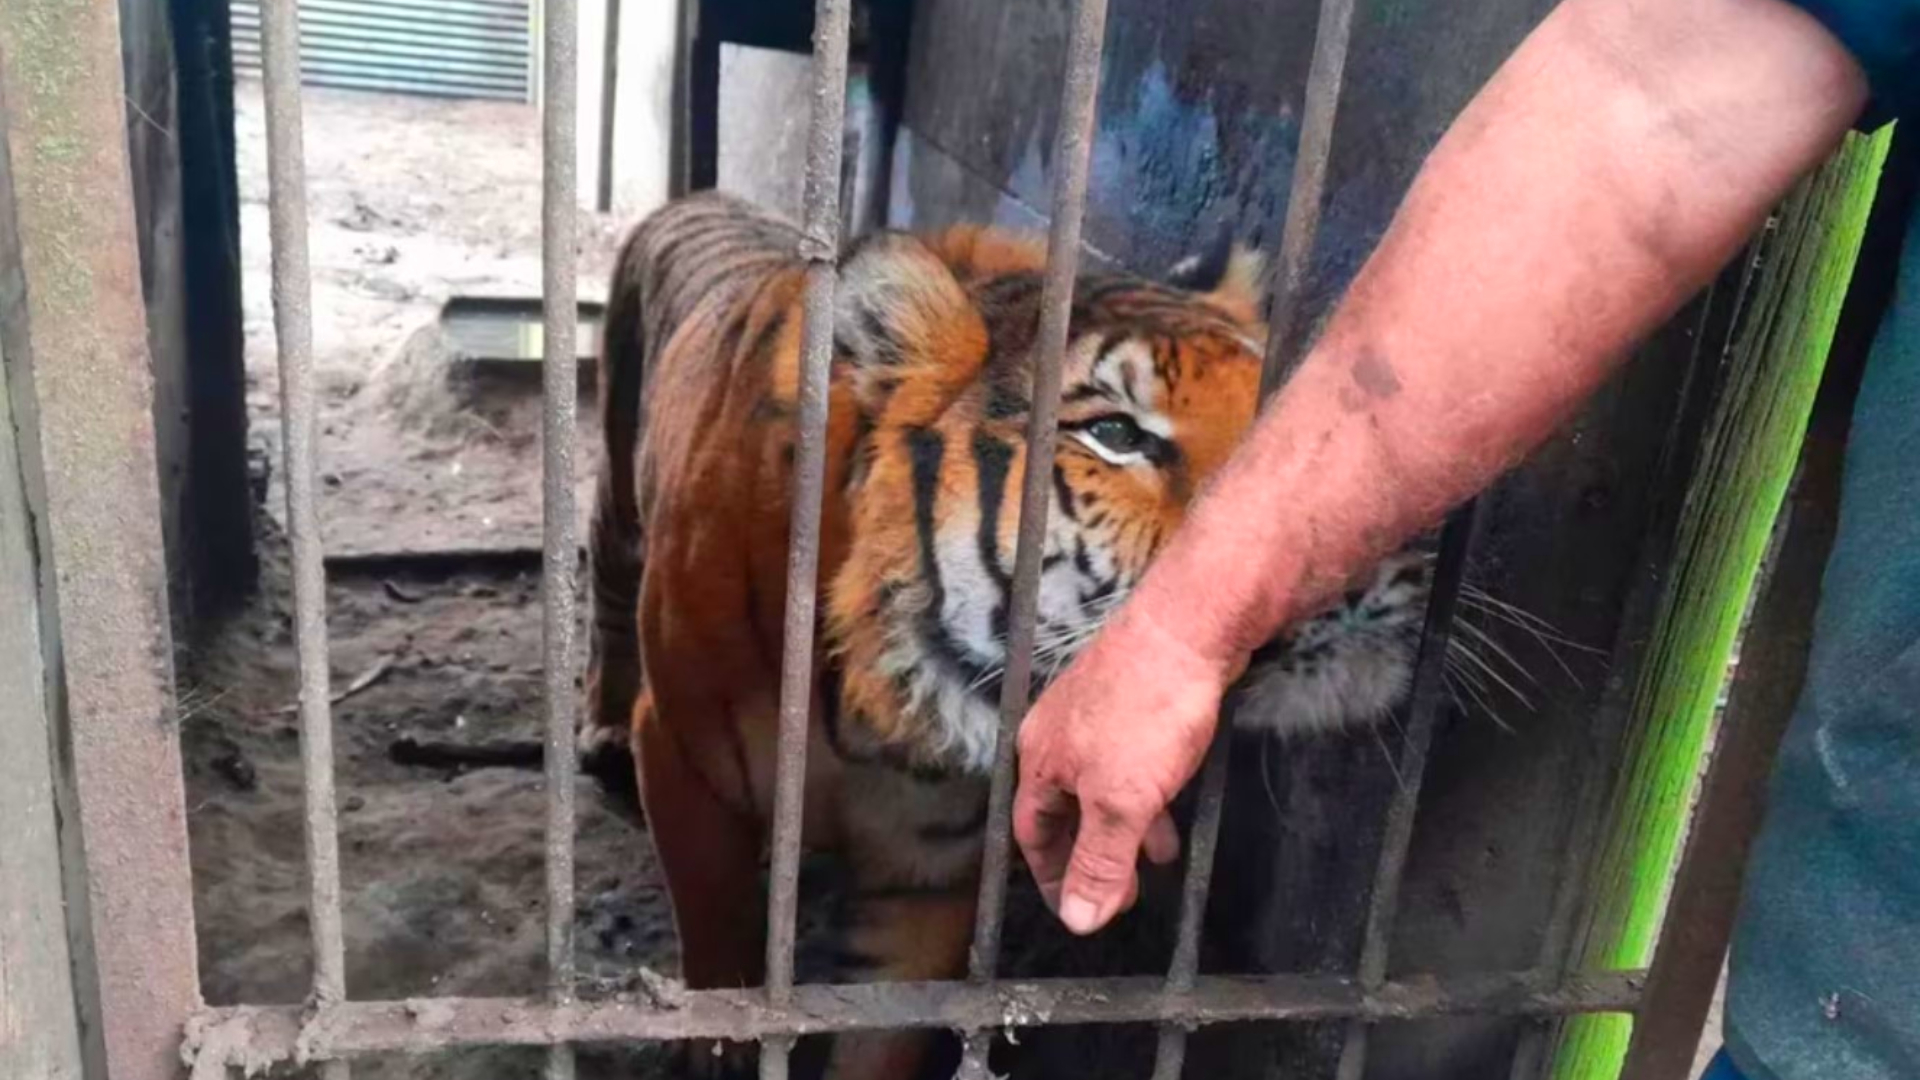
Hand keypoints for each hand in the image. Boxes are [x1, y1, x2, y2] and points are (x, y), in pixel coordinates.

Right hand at [1014, 600, 1241, 935]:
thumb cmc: (1148, 704)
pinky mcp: (1132, 703)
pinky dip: (1145, 795)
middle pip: (1063, 812)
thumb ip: (1099, 860)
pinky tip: (1171, 808)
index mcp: (1040, 759)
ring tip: (1153, 861)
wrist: (1190, 628)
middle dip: (1091, 855)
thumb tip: (1077, 917)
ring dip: (1122, 829)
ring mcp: (1094, 716)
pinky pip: (1129, 764)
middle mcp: (1057, 735)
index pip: (1030, 834)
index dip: (1054, 877)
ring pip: (1100, 788)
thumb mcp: (1121, 801)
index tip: (1078, 909)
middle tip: (1118, 893)